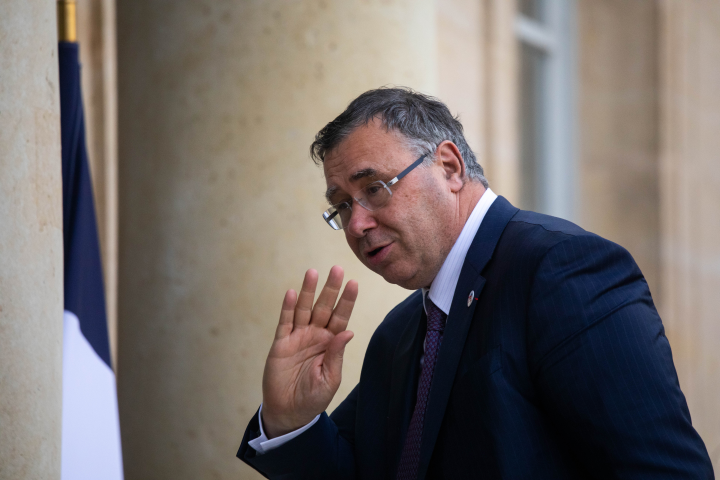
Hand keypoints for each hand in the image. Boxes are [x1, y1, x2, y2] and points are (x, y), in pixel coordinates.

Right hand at [261, 266, 357, 438]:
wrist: (289, 412)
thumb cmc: (314, 398)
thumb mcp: (330, 378)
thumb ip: (336, 354)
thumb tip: (348, 331)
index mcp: (331, 343)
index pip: (341, 317)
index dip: (347, 300)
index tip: (354, 283)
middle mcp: (315, 335)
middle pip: (324, 307)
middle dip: (330, 288)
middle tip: (337, 268)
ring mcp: (298, 337)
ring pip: (304, 309)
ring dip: (308, 291)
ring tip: (313, 272)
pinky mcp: (281, 344)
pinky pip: (284, 322)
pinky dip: (287, 308)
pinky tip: (290, 292)